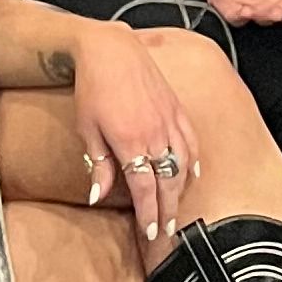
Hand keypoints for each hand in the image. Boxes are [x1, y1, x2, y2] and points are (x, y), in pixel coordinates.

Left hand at [67, 23, 203, 245]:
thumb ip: (98, 164)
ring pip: (182, 163)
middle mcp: (155, 133)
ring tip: (178, 208)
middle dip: (168, 209)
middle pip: (167, 181)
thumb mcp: (87, 129)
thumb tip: (98, 196)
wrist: (110, 49)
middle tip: (167, 231)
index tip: (151, 232)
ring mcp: (169, 119)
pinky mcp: (176, 107)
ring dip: (181, 190)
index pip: (144, 188)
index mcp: (130, 141)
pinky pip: (191, 139)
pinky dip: (194, 159)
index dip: (149, 212)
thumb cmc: (93, 88)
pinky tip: (194, 172)